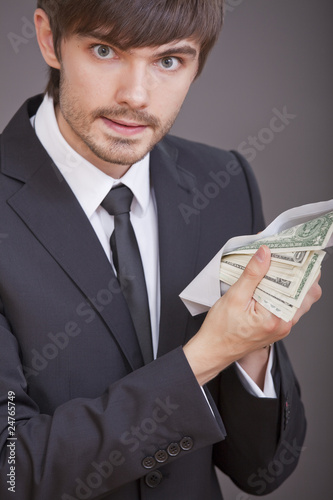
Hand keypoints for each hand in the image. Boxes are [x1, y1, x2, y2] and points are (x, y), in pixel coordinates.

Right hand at [183, 246, 321, 385]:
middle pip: (307, 293)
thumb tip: (264, 254)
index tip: (295, 251)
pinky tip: (272, 282)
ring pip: (299, 299)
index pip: (302, 288)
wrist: (213, 350)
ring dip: (293, 282)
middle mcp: (285, 324)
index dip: (302, 267)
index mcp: (278, 318)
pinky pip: (289, 306)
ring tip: (278, 267)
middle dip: (300, 272)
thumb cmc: (221, 330)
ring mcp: (283, 326)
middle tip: (287, 256)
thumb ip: (252, 274)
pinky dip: (285, 292)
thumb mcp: (234, 297)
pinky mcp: (278, 326)